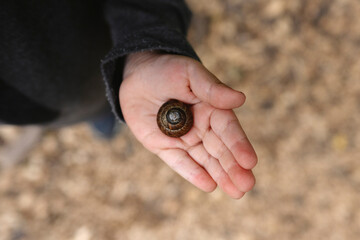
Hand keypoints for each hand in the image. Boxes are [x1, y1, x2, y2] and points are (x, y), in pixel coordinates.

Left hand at [120, 51, 256, 198]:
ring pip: (205, 160)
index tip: (250, 162)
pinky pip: (180, 163)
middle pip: (220, 149)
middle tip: (247, 186)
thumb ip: (212, 89)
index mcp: (212, 108)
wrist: (135, 76)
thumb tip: (240, 99)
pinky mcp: (165, 147)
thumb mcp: (189, 73)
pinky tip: (208, 186)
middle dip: (234, 167)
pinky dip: (193, 174)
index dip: (239, 145)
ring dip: (220, 175)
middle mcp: (201, 126)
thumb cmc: (166, 70)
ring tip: (236, 192)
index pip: (228, 129)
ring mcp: (184, 139)